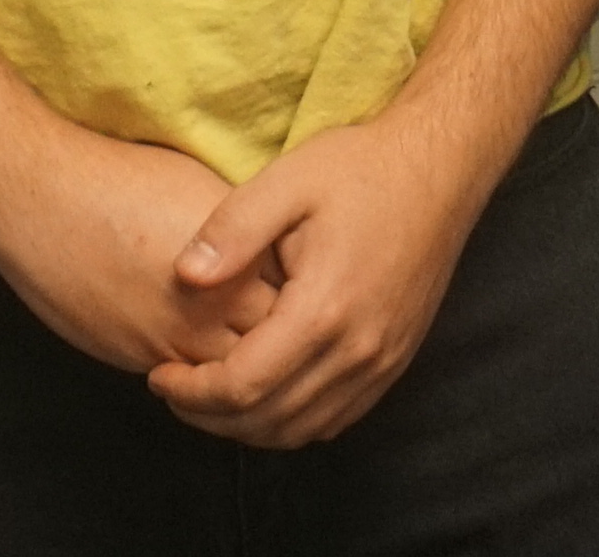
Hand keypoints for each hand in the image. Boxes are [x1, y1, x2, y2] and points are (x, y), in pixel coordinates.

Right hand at [0, 124, 282, 373]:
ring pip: (227, 380)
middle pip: (269, 351)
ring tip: (253, 355)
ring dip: (242, 371)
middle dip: (282, 348)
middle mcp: (208, 310)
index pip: (295, 303)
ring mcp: (170, 341)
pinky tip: (203, 355)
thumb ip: (246, 231)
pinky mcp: (134, 357)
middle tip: (290, 338)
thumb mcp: (203, 189)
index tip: (309, 293)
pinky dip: (200, 376)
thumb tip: (277, 249)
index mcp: (234, 263)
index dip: (305, 301)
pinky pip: (183, 382)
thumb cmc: (122, 181)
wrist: (43, 200)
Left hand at [148, 97, 524, 447]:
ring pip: (303, 430)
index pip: (243, 385)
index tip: (158, 375)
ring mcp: (382, 361)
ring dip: (248, 427)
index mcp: (324, 308)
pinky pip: (337, 418)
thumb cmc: (361, 169)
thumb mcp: (288, 180)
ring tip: (209, 396)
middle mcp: (358, 349)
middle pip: (269, 420)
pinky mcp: (395, 360)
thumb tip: (183, 276)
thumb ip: (232, 229)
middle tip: (173, 390)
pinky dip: (292, 422)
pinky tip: (264, 394)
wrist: (440, 168)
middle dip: (209, 417)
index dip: (191, 392)